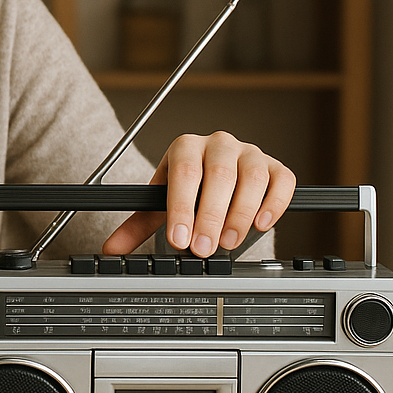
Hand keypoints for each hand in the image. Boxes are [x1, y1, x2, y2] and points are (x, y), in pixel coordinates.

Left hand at [102, 131, 295, 256]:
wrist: (214, 175)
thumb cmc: (188, 187)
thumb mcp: (161, 203)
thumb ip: (137, 225)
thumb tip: (111, 249)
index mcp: (185, 146)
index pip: (184, 172)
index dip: (182, 206)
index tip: (179, 238)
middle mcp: (219, 144)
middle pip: (218, 176)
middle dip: (210, 216)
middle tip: (203, 248)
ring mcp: (250, 153)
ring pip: (251, 178)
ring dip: (240, 214)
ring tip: (227, 242)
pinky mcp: (276, 167)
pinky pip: (281, 181)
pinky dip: (274, 203)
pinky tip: (261, 224)